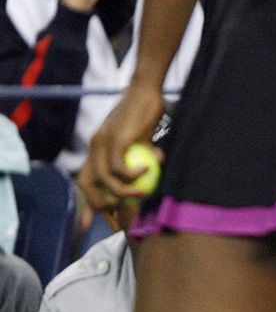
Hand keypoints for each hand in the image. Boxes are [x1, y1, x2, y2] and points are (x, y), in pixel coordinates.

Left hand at [80, 80, 164, 213]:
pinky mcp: (116, 140)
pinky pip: (120, 166)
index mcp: (97, 147)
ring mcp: (103, 143)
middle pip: (87, 183)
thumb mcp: (142, 136)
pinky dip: (133, 174)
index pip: (85, 179)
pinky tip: (147, 171)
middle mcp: (95, 146)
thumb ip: (143, 152)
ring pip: (105, 178)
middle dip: (98, 203)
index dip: (86, 202)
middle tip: (119, 211)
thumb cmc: (146, 110)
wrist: (145, 89)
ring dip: (123, 191)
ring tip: (141, 192)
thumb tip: (154, 166)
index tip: (90, 222)